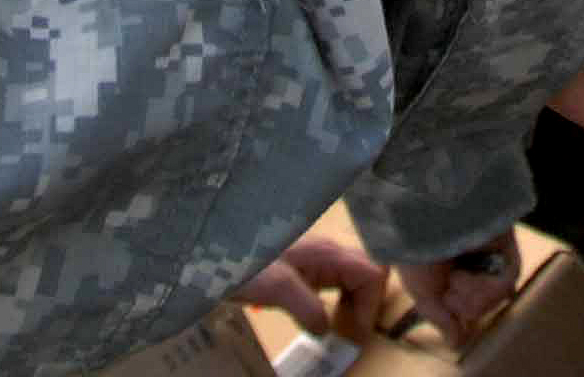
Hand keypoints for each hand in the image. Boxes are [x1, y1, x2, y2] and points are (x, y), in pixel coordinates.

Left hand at [234, 235, 394, 342]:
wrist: (210, 254)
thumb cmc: (242, 263)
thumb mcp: (276, 287)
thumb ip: (308, 308)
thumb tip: (327, 330)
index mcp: (326, 252)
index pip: (373, 271)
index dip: (371, 302)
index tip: (354, 330)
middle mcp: (327, 251)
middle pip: (369, 272)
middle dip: (367, 302)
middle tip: (350, 331)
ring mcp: (316, 258)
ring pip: (354, 278)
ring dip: (355, 303)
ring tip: (340, 328)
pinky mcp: (304, 268)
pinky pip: (336, 283)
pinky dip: (340, 302)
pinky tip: (321, 317)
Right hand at [399, 239, 523, 341]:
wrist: (424, 219)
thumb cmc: (416, 253)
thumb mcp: (423, 294)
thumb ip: (442, 319)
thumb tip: (457, 343)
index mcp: (453, 269)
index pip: (469, 305)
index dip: (458, 311)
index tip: (445, 303)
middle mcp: (474, 261)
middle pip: (483, 303)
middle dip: (463, 305)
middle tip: (447, 288)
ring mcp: (491, 254)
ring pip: (495, 296)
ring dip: (472, 296)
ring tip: (454, 278)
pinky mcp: (505, 245)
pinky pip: (506, 281)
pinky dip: (486, 288)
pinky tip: (466, 275)